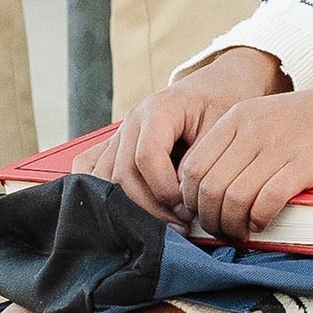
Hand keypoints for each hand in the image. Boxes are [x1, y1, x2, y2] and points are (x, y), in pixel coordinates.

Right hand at [81, 47, 289, 220]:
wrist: (217, 87)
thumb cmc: (222, 106)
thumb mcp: (221, 129)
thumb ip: (199, 161)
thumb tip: (180, 198)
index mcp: (157, 110)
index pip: (146, 157)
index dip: (163, 189)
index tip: (187, 208)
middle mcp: (131, 122)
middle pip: (122, 174)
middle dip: (150, 207)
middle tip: (180, 224)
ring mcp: (119, 134)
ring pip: (104, 179)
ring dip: (130, 208)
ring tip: (163, 223)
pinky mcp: (114, 145)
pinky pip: (89, 168)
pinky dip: (99, 192)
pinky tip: (123, 215)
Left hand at [178, 80, 312, 243]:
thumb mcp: (269, 118)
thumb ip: (240, 144)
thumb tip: (214, 189)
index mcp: (238, 116)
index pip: (193, 165)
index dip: (190, 198)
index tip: (202, 213)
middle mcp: (252, 129)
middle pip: (208, 186)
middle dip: (208, 218)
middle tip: (221, 231)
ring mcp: (277, 146)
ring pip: (232, 198)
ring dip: (231, 225)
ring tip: (241, 233)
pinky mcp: (303, 165)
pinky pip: (265, 202)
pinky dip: (259, 220)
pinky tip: (263, 224)